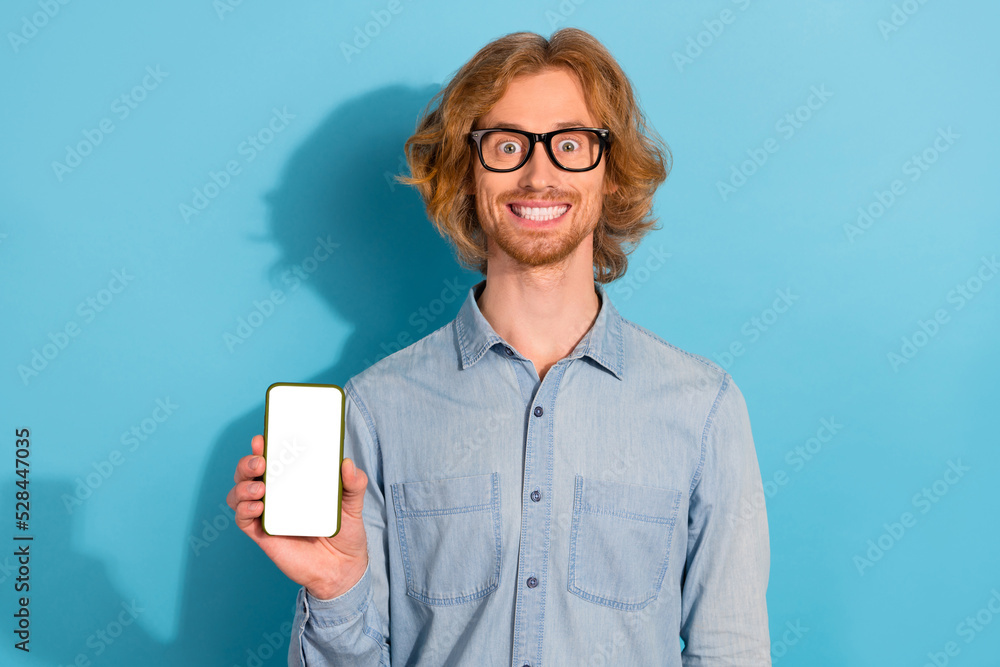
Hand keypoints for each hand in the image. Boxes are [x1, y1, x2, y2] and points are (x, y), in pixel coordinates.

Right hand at [226, 434, 369, 598]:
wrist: (342, 568)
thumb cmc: (344, 532)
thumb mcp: (353, 504)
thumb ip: (354, 483)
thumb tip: (347, 464)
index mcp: (293, 481)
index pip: (272, 458)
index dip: (262, 446)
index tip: (262, 437)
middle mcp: (276, 495)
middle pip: (248, 472)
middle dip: (247, 462)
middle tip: (261, 462)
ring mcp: (267, 514)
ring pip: (238, 493)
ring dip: (242, 486)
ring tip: (260, 488)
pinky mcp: (262, 534)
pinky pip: (242, 519)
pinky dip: (243, 510)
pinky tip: (258, 507)